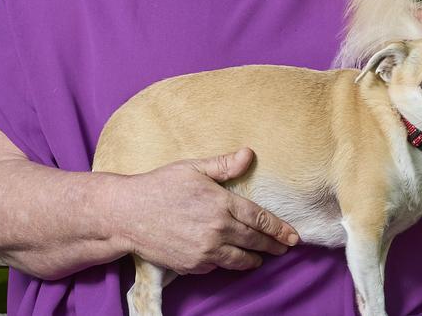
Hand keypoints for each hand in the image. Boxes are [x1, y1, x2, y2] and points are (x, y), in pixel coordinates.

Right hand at [112, 147, 298, 274]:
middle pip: (254, 241)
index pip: (259, 218)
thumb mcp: (193, 167)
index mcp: (220, 203)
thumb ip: (224, 165)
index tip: (293, 235)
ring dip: (254, 258)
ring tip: (263, 257)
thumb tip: (249, 154)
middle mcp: (216, 230)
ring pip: (239, 259)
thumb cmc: (160, 185)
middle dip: (273, 245)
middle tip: (286, 247)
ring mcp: (204, 251)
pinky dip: (227, 262)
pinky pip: (217, 266)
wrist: (128, 214)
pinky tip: (231, 257)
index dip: (278, 228)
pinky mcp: (192, 266)